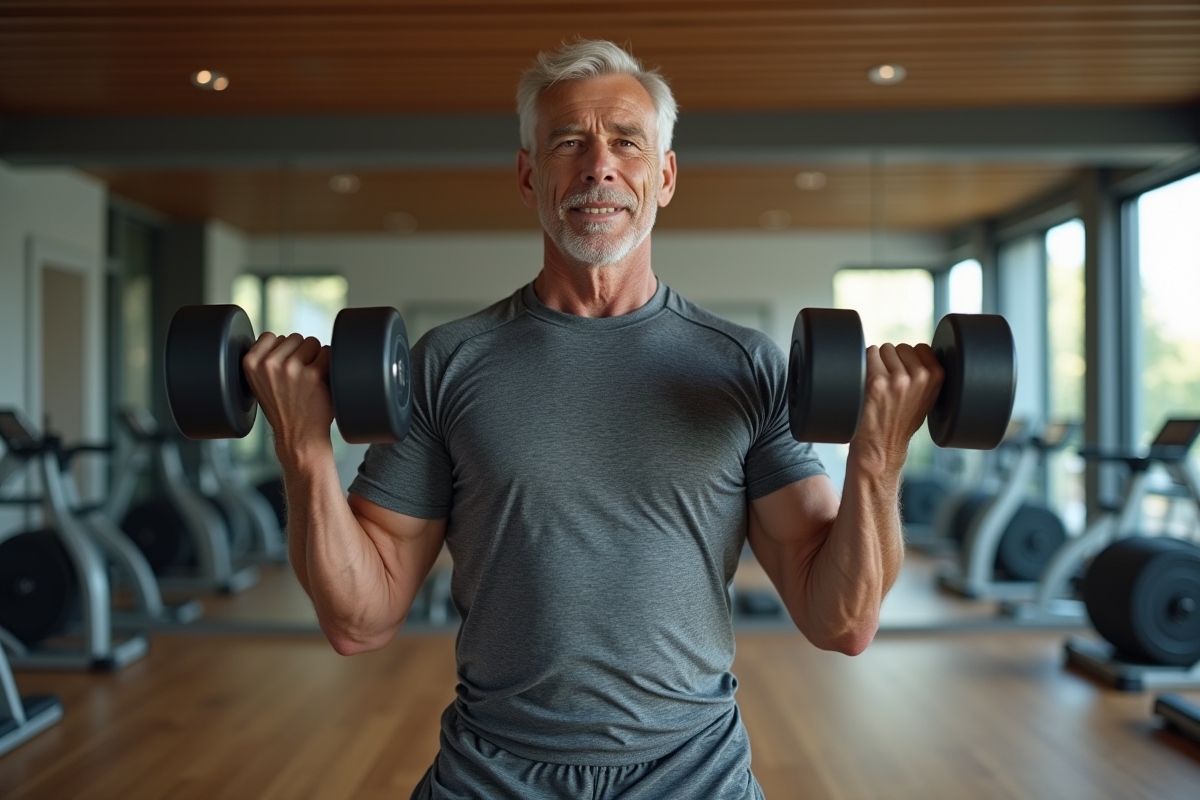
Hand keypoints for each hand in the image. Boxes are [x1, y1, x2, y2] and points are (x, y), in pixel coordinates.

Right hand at [242, 332, 333, 459]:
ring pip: (312, 342)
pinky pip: (327, 352)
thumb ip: (264, 358)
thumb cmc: (282, 407)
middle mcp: (269, 364)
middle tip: (297, 379)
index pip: (271, 336)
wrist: (298, 436)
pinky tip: (320, 382)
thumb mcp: (259, 382)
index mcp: (251, 363)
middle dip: (299, 354)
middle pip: (294, 337)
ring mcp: (292, 369)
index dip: (281, 351)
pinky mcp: (314, 375)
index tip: (281, 371)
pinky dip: (328, 364)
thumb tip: (280, 337)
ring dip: (314, 358)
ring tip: (308, 381)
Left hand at [850, 342, 944, 475]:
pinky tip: (867, 385)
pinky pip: (868, 355)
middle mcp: (919, 377)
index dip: (909, 361)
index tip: (905, 378)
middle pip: (899, 347)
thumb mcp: (926, 398)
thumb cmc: (901, 423)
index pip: (920, 348)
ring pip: (882, 350)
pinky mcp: (876, 383)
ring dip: (877, 364)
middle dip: (892, 362)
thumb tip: (916, 350)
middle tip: (889, 386)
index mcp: (936, 377)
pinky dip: (864, 366)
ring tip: (879, 388)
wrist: (882, 448)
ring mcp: (897, 379)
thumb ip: (926, 374)